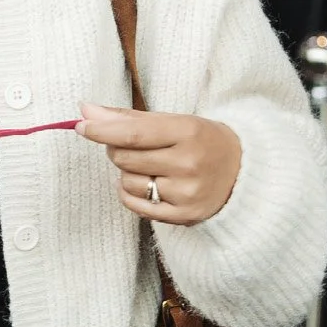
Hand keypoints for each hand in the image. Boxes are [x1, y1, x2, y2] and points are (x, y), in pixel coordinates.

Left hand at [76, 104, 241, 225]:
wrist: (244, 173)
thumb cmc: (203, 140)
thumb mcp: (175, 120)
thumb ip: (129, 117)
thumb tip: (86, 110)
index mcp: (189, 131)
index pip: (134, 133)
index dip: (102, 129)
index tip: (82, 124)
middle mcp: (189, 164)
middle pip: (126, 157)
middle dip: (116, 148)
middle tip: (132, 144)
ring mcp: (186, 193)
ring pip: (127, 182)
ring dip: (127, 172)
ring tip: (148, 165)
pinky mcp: (183, 216)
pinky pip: (135, 205)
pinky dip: (131, 193)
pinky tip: (146, 183)